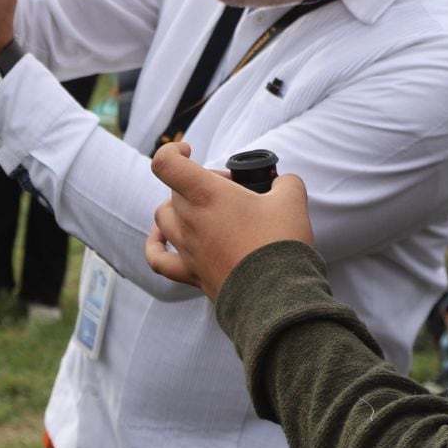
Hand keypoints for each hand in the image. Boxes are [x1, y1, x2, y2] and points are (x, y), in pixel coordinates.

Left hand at [144, 141, 314, 300]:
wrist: (277, 296)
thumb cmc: (279, 243)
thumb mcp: (292, 200)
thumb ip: (286, 182)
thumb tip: (283, 183)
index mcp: (205, 194)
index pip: (166, 163)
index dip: (173, 151)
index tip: (190, 152)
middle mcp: (188, 219)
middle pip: (175, 190)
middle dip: (200, 183)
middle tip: (231, 193)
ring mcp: (186, 248)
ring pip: (164, 218)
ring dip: (180, 207)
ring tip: (206, 211)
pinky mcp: (190, 274)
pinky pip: (158, 259)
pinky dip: (155, 246)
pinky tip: (163, 238)